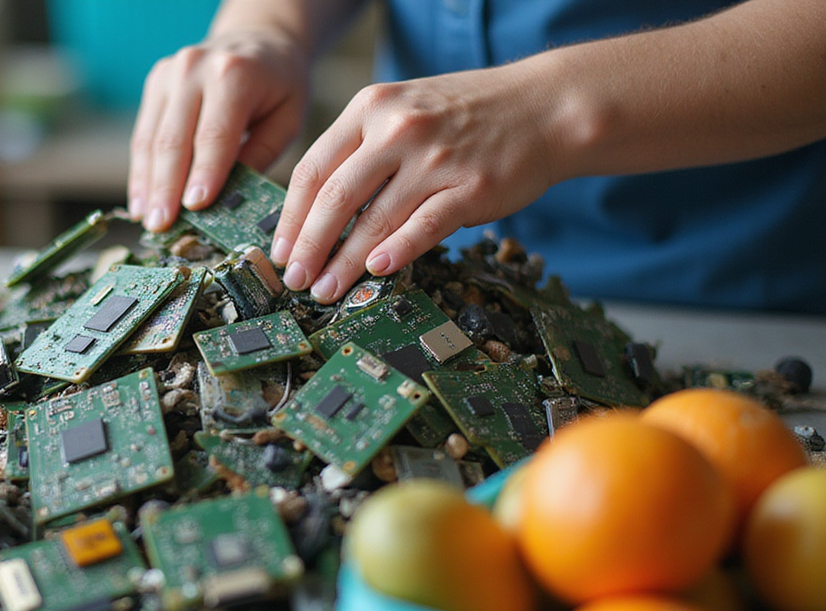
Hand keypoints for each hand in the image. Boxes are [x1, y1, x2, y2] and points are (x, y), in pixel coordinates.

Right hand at [129, 30, 310, 231]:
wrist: (258, 40)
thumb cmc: (278, 86)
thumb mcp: (288, 118)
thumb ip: (260, 154)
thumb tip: (229, 199)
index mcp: (234, 74)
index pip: (214, 134)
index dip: (203, 174)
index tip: (194, 208)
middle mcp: (194, 68)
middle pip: (174, 139)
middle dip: (167, 188)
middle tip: (162, 226)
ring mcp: (169, 74)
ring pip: (151, 140)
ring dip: (148, 185)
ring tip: (148, 220)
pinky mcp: (155, 84)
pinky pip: (143, 134)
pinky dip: (141, 171)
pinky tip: (141, 201)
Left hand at [272, 64, 568, 302]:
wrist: (545, 106)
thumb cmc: (467, 116)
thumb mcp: (403, 110)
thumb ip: (362, 150)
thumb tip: (318, 214)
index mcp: (371, 108)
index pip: (313, 168)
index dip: (292, 216)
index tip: (280, 250)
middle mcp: (398, 129)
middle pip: (335, 197)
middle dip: (310, 246)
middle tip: (295, 279)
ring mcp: (435, 158)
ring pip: (374, 220)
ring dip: (344, 263)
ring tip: (326, 290)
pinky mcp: (470, 187)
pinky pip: (424, 226)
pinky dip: (397, 252)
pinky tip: (376, 271)